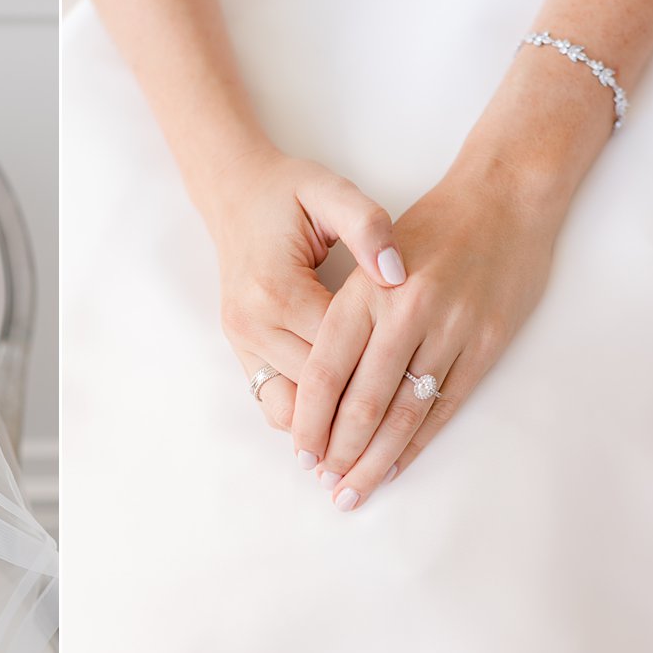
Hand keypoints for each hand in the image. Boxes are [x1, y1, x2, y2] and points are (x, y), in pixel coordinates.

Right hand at [199, 147, 407, 433]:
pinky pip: (270, 398)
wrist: (234, 190)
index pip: (336, 353)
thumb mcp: (331, 193)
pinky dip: (302, 418)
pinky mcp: (239, 347)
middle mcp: (253, 322)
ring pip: (287, 406)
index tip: (419, 400)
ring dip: (324, 432)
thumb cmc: (288, 191)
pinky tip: (334, 433)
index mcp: (276, 289)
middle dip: (354, 423)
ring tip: (364, 462)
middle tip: (398, 453)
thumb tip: (398, 272)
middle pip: (313, 391)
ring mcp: (241, 339)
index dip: (377, 382)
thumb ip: (368, 228)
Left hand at [291, 158, 562, 508]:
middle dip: (338, 450)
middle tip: (322, 481)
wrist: (505, 196)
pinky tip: (396, 466)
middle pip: (362, 401)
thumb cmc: (431, 227)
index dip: (310, 418)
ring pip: (404, 413)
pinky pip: (445, 407)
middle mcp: (406, 312)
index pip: (326, 370)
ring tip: (353, 489)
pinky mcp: (487, 344)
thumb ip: (347, 316)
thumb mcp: (371, 257)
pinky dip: (417, 443)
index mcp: (367, 290)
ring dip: (375, 459)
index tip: (299, 450)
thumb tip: (313, 386)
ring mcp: (451, 330)